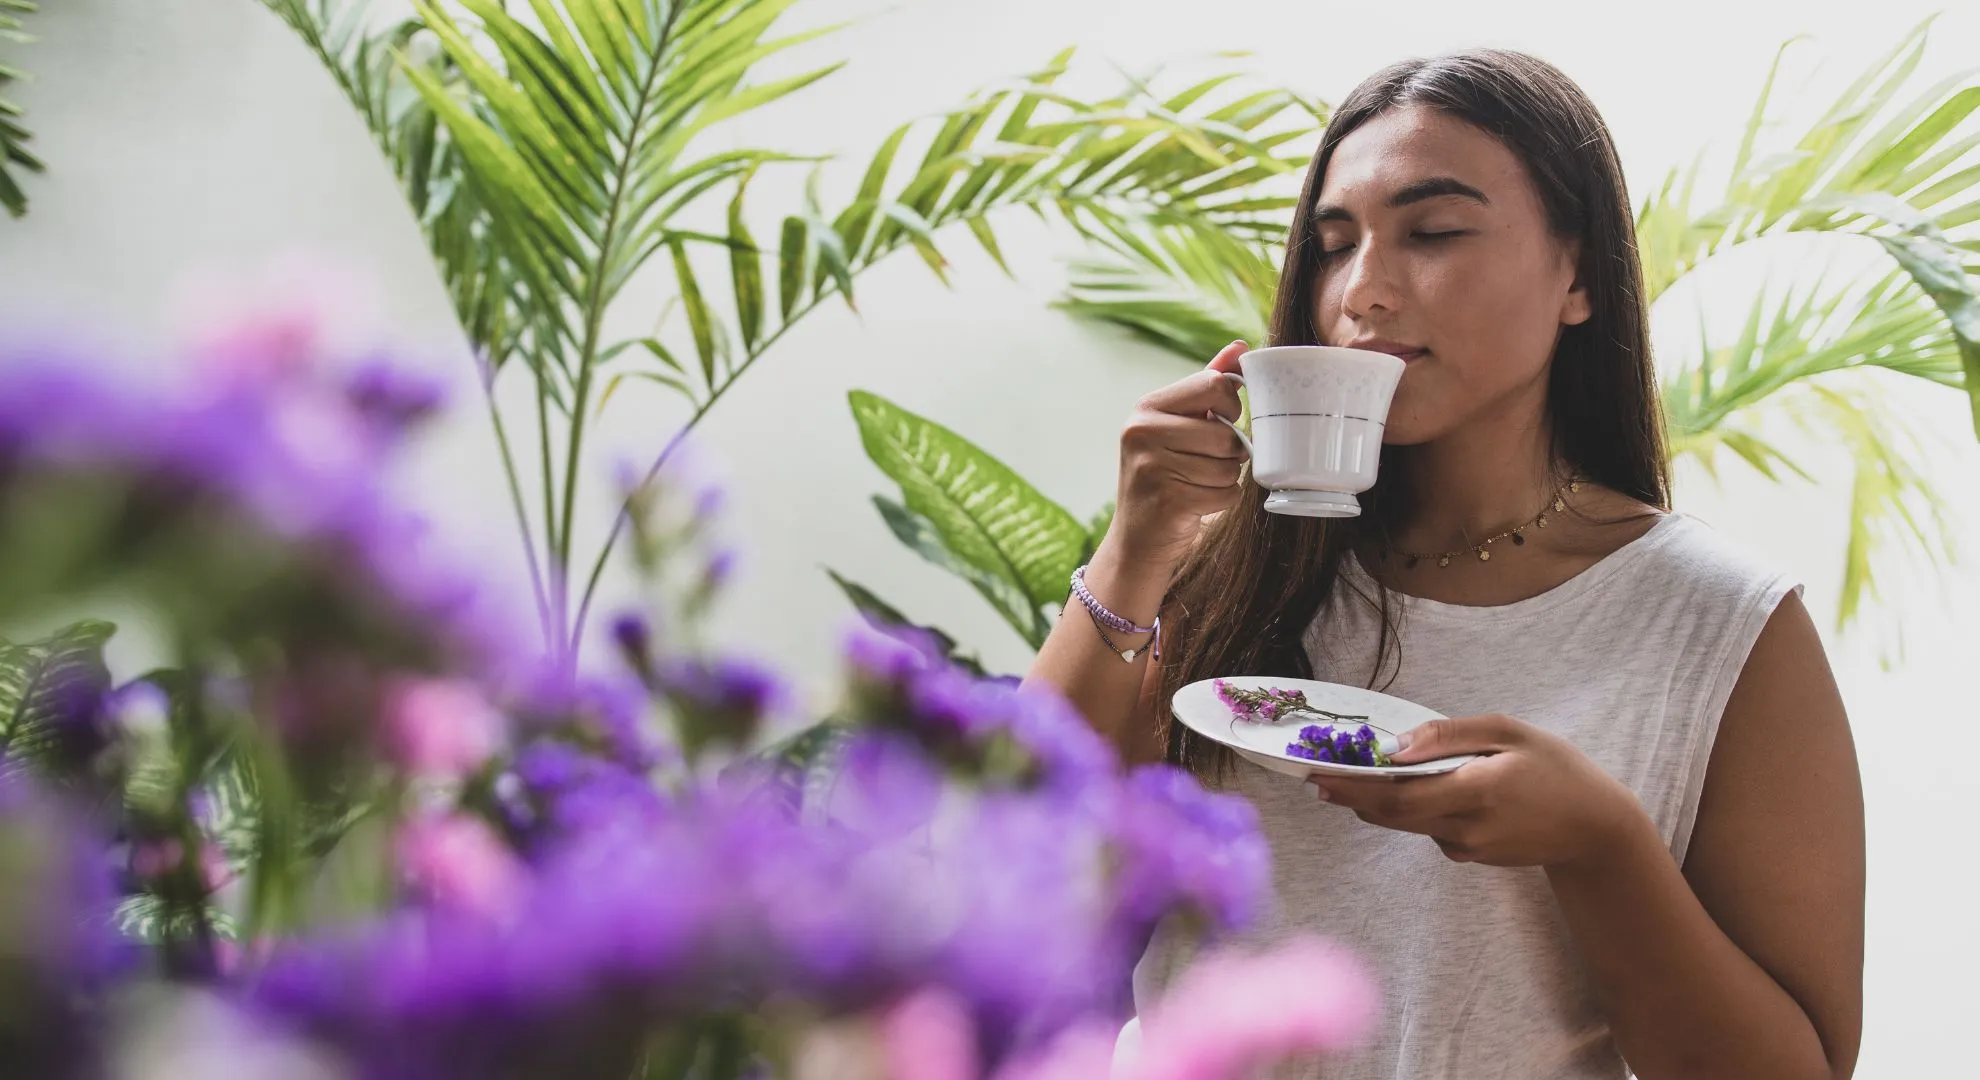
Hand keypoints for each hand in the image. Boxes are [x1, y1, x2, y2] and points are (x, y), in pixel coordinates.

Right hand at [1101, 339, 1249, 570]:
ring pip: (1229, 465)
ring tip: (1199, 483)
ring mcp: (1151, 466)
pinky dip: (1222, 501)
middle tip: (1208, 461)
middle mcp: (1142, 431)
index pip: (1215, 384)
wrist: (1137, 538)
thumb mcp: (1178, 425)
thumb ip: (1207, 385)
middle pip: (1226, 431)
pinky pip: (1226, 493)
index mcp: (1147, 407)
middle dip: (1231, 451)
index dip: (1231, 406)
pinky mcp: (1167, 499)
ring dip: (1226, 479)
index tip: (1220, 422)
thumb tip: (1239, 347)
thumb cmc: (1165, 474)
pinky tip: (1198, 502)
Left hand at [1312, 715, 1646, 868]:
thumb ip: (1448, 736)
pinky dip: (1418, 810)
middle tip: (1317, 778)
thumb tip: (1395, 746)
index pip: (1399, 796)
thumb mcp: (1508, 732)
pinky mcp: (1470, 856)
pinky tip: (1432, 790)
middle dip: (1351, 796)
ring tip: (1352, 777)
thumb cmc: (1555, 768)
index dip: (1353, 788)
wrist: (1595, 827)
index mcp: (1476, 790)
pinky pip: (1430, 830)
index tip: (1316, 776)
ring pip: (1407, 824)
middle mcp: (1466, 827)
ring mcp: (1467, 848)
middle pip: (1392, 815)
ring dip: (1380, 802)